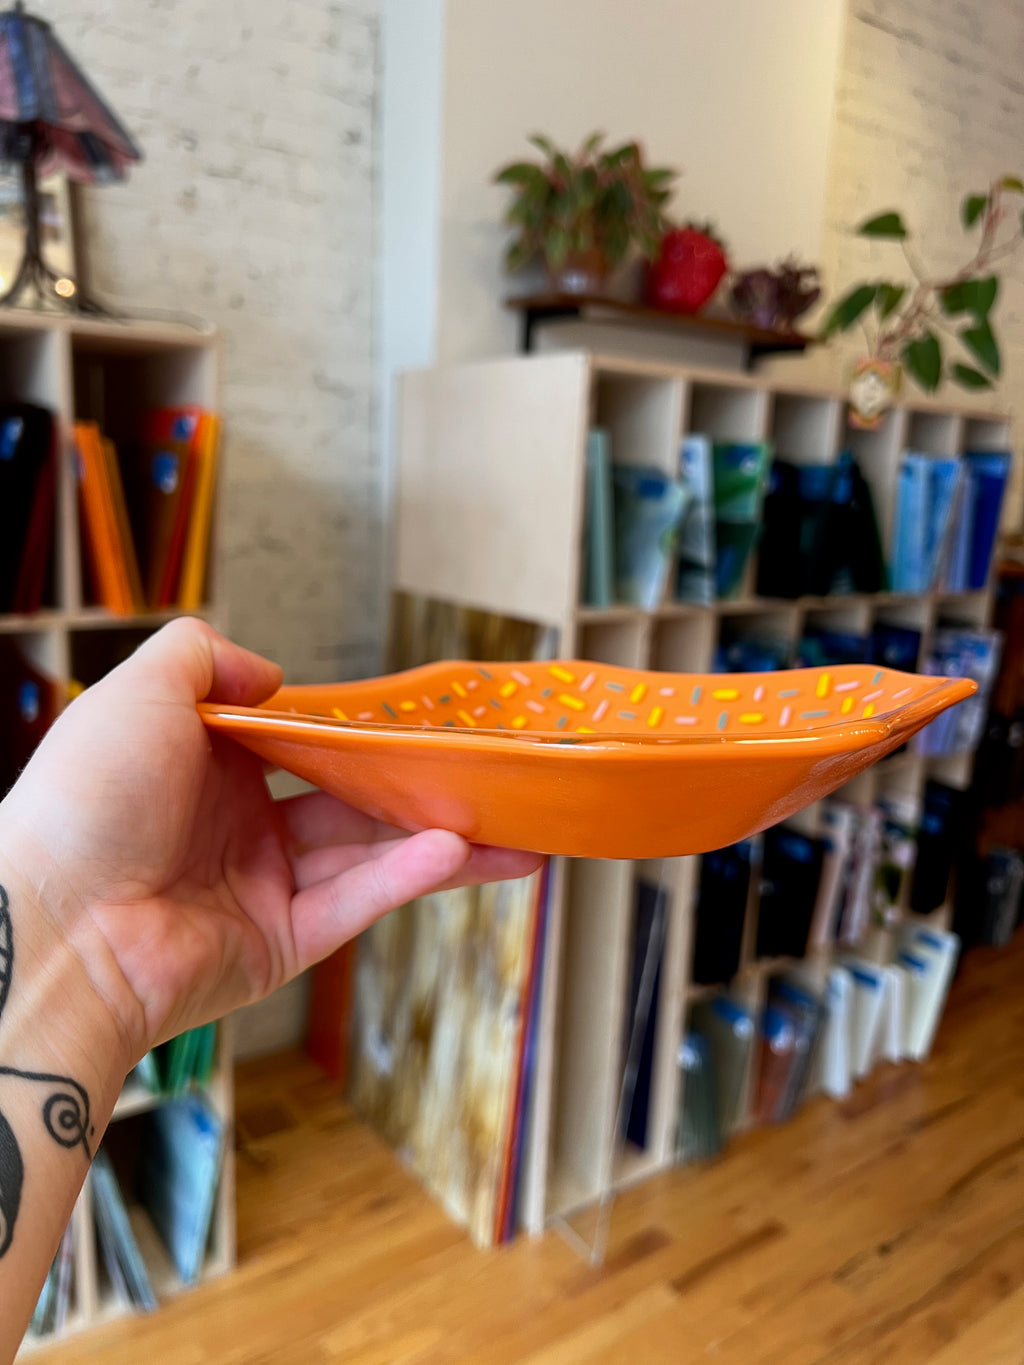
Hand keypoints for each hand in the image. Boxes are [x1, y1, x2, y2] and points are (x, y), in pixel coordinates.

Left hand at [0, 618, 541, 1067]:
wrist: (57, 921)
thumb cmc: (85, 802)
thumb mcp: (138, 689)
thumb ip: (204, 652)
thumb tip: (273, 673)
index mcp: (208, 768)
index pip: (305, 743)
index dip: (362, 730)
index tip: (420, 719)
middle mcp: (240, 827)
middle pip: (353, 803)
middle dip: (424, 793)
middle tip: (489, 780)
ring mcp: (263, 888)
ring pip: (370, 857)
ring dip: (441, 841)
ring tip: (512, 830)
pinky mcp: (280, 945)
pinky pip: (355, 902)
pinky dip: (406, 877)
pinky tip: (455, 849)